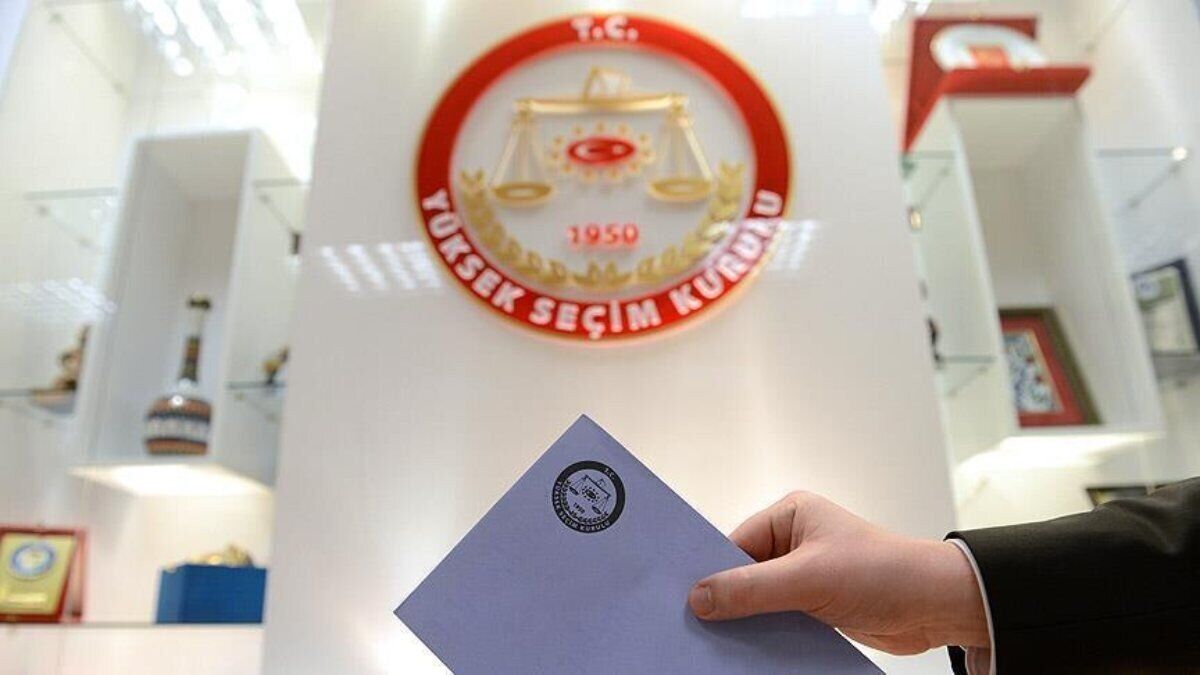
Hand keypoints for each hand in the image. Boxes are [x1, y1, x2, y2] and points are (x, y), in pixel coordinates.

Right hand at [688, 491, 989, 654]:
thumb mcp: (809, 579)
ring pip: (760, 600)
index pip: (735, 543)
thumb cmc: (884, 572)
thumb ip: (752, 589)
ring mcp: (806, 574)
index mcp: (792, 516)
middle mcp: (796, 541)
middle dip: (727, 599)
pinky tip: (752, 650)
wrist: (938, 606)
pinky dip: (767, 634)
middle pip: (744, 573)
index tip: (686, 598)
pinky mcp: (817, 605)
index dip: (711, 571)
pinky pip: (779, 619)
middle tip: (697, 624)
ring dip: (748, 621)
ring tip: (721, 642)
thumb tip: (700, 598)